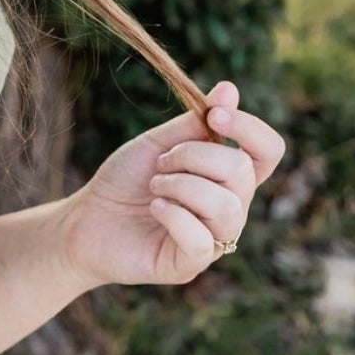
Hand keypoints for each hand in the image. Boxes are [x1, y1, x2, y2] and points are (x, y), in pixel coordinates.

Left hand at [59, 80, 287, 289]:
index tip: (214, 114)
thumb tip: (229, 89)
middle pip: (242, 173)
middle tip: (161, 163)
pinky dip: (175, 215)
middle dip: (196, 156)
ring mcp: (213, 240)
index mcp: (229, 177)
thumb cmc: (127, 181)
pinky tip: (155, 208)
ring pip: (226, 207)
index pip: (268, 152)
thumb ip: (196, 122)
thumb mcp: (161, 143)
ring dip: (183, 185)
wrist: (86, 220)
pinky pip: (202, 240)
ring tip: (155, 185)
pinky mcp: (189, 265)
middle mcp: (230, 208)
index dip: (249, 129)